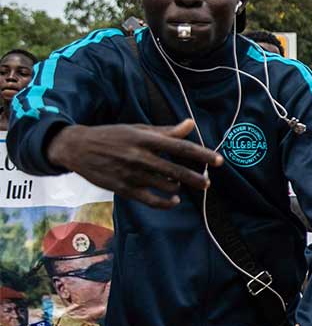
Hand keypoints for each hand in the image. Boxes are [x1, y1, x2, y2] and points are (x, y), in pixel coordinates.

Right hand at [47, 119, 223, 209]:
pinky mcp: (123, 188)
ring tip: (181, 183)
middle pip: (177, 170)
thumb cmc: (112, 136)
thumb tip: (191, 124)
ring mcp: (132, 174)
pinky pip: (151, 200)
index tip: (219, 161)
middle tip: (207, 182)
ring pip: (166, 185)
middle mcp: (140, 157)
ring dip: (178, 186)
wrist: (77, 148)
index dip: (202, 155)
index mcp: (145, 139)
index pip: (181, 147)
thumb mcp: (138, 129)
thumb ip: (166, 131)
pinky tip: (174, 200)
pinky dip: (166, 202)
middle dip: (197, 178)